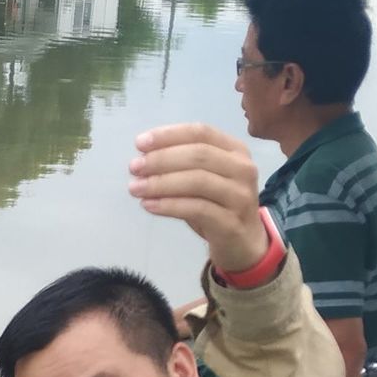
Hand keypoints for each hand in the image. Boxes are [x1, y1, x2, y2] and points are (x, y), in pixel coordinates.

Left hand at [127, 124, 267, 275]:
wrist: (243, 243)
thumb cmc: (217, 205)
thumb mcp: (203, 179)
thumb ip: (181, 165)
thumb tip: (142, 159)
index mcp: (235, 150)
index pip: (200, 132)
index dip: (169, 135)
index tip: (140, 143)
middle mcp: (242, 169)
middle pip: (198, 155)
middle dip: (161, 159)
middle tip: (134, 168)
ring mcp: (240, 196)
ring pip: (197, 181)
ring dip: (161, 183)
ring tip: (136, 188)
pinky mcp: (231, 222)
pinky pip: (196, 209)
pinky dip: (169, 205)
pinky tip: (149, 205)